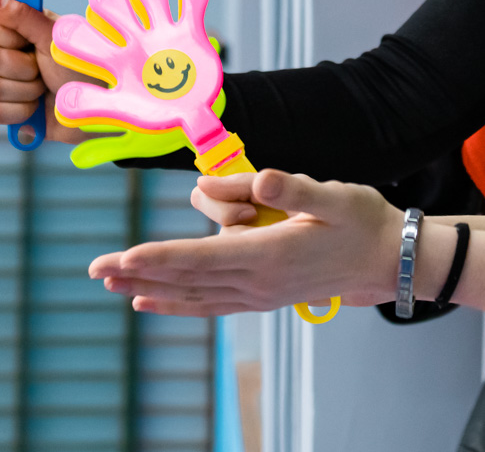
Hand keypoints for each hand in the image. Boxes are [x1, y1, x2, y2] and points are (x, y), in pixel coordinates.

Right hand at [0, 0, 82, 144]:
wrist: (97, 108)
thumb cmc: (83, 66)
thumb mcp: (54, 38)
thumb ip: (21, 17)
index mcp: (18, 30)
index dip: (5, 35)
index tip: (30, 40)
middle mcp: (8, 53)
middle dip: (23, 67)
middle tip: (45, 68)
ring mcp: (6, 83)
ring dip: (27, 91)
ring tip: (47, 88)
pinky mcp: (8, 111)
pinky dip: (22, 112)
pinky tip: (38, 109)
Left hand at [49, 0, 223, 144]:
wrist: (194, 116)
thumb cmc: (154, 123)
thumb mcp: (129, 133)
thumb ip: (105, 141)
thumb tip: (78, 160)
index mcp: (110, 64)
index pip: (79, 39)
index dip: (70, 35)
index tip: (67, 39)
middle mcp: (130, 42)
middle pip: (108, 5)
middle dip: (107, 0)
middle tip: (110, 6)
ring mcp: (159, 32)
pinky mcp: (189, 29)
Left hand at [87, 170, 402, 314]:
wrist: (388, 262)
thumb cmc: (362, 222)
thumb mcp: (333, 195)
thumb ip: (295, 188)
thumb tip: (262, 180)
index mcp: (270, 255)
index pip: (203, 258)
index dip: (161, 257)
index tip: (125, 255)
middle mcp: (259, 282)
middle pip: (187, 279)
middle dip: (139, 273)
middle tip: (95, 268)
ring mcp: (259, 294)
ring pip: (192, 296)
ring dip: (149, 289)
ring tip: (109, 283)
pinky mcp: (262, 296)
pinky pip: (208, 305)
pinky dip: (175, 305)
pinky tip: (148, 304)